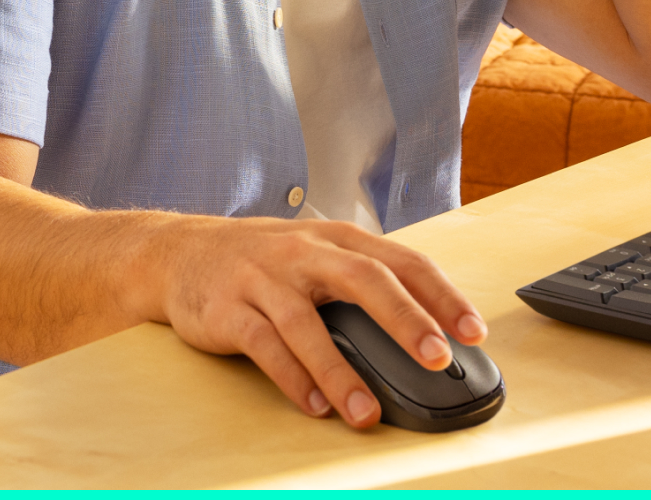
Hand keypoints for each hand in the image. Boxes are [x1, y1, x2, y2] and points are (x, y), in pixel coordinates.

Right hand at [132, 216, 486, 427]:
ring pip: (308, 325)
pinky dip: (292, 378)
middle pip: (365, 281)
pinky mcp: (227, 309)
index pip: (404, 262)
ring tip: (367, 411)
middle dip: (406, 320)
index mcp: (340, 239)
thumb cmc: (265, 260)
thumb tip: (429, 329)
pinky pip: (264, 347)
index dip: (443, 295)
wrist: (177, 252)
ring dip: (341, 373)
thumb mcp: (320, 254)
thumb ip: (367, 283)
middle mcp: (305, 252)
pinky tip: (316, 404)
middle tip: (436, 357)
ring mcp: (263, 279)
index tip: (473, 330)